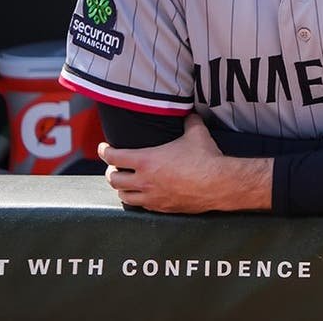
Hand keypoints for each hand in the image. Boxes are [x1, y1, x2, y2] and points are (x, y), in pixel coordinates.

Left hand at [98, 114, 271, 213]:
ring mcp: (152, 196)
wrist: (219, 183)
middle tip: (114, 167)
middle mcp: (144, 180)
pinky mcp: (162, 207)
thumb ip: (189, 122)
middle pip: (113, 179)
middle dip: (111, 171)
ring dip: (121, 188)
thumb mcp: (196, 134)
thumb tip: (190, 114)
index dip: (105, 151)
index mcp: (147, 160)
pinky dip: (137, 199)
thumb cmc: (205, 159)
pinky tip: (143, 194)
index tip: (103, 148)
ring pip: (124, 195)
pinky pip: (141, 205)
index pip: (114, 156)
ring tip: (125, 183)